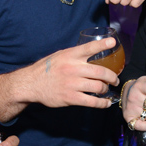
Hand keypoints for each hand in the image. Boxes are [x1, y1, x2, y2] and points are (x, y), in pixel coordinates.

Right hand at [0, 38, 120, 121]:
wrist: (31, 84)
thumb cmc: (47, 69)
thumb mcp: (60, 56)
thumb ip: (75, 55)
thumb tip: (92, 53)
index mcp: (70, 55)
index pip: (89, 48)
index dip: (102, 44)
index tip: (113, 42)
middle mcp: (73, 68)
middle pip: (100, 71)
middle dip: (112, 77)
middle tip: (115, 79)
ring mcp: (72, 84)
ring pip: (98, 86)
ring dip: (106, 89)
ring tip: (107, 90)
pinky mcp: (71, 98)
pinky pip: (91, 101)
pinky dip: (102, 103)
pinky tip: (106, 103)